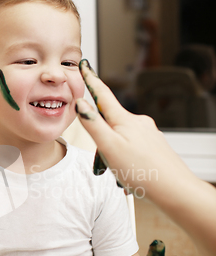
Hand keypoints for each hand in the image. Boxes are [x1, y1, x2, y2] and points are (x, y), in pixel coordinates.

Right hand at [75, 59, 193, 195]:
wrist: (174, 189)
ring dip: (114, 157)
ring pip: (120, 140)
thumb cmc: (143, 171)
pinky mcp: (154, 145)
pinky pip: (132, 150)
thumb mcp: (109, 147)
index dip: (91, 80)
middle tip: (103, 166)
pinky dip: (126, 162)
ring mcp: (148, 134)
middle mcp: (138, 123)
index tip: (85, 66)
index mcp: (125, 120)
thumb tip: (81, 104)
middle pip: (110, 125)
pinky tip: (130, 175)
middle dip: (102, 144)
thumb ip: (93, 125)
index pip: (103, 95)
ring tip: (121, 174)